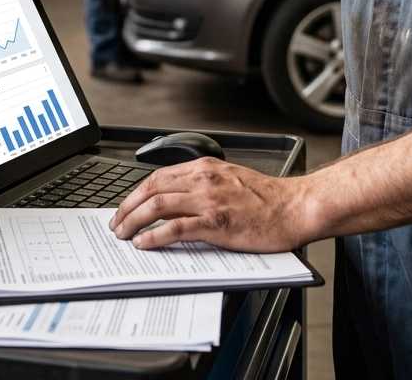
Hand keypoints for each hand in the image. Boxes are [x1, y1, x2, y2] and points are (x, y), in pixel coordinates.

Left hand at [109, 158, 305, 251]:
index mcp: (204, 167)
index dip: (135, 193)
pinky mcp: (217, 222)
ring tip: (124, 235)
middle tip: (117, 225)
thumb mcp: (228, 179)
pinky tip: (145, 244)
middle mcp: (203, 179)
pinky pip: (176, 228)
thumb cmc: (267, 199)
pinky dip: (155, 236)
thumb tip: (175, 200)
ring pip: (158, 206)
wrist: (294, 207)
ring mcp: (209, 200)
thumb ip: (202, 184)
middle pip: (151, 189)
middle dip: (128, 208)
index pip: (157, 176)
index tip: (125, 207)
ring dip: (135, 221)